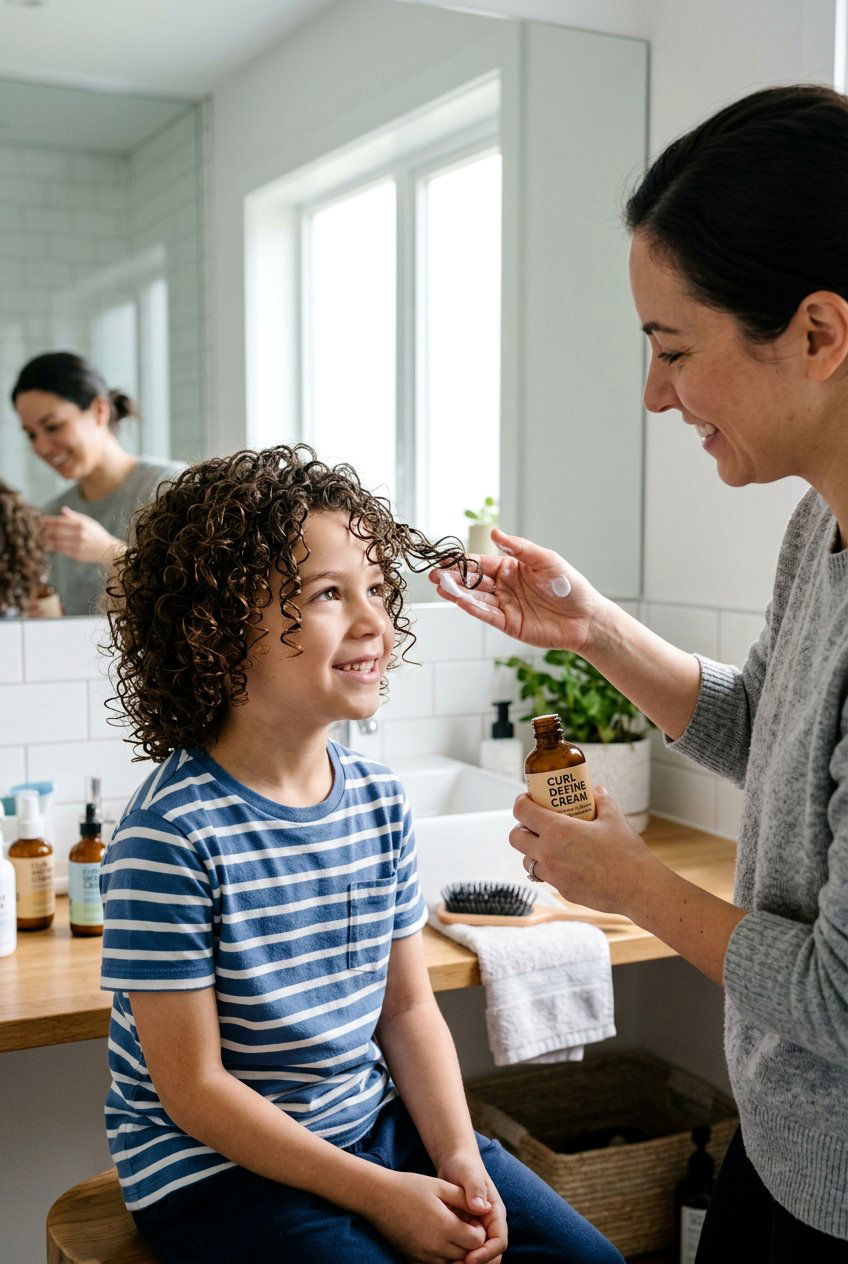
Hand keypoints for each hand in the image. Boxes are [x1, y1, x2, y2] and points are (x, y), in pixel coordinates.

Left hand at [41, 507, 122, 565]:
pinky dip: (53, 547)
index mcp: (81, 524)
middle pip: (56, 531)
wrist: (108, 550)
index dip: (49, 520)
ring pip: (56, 542)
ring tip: (41, 537)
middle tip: (38, 529)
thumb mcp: (88, 522)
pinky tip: (49, 545)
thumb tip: (62, 510)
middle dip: (45, 530)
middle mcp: (79, 534)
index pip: (60, 521)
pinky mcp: (76, 554)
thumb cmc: (97, 534)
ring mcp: (77, 545)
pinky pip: (61, 550)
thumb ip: (74, 516)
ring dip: (47, 539)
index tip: (40, 520)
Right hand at [366, 1170, 487, 1261]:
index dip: (478, 1230)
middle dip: (470, 1243)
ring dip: (457, 1253)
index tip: (470, 1218)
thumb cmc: (410, 1187)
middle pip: (466, 1255)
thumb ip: (464, 1198)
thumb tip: (486, 1208)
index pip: (477, 1241)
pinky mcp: (413, 1260)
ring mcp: (424, 1256)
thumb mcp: (440, 1186)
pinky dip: (443, 1259)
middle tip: (463, 1225)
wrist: (379, 1197)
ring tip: (451, 1232)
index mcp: (445, 1226)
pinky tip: (438, 1241)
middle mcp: (436, 1247)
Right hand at [428, 526, 606, 653]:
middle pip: (473, 581)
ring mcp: (505, 605)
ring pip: (476, 598)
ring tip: (439, 587)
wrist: (586, 618)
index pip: (481, 562)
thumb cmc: (569, 586)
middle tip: (433, 575)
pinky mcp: (508, 624)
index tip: (444, 559)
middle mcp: (504, 586)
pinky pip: (487, 614)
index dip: (462, 561)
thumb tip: (494, 532)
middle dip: (453, 578)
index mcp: (511, 567)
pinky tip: (459, 601)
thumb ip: (519, 548)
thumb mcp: (546, 560)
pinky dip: (473, 608)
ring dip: (457, 593)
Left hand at [437, 1151, 506, 1263]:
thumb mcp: (469, 1173)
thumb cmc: (464, 1165)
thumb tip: (482, 1208)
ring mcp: (477, 1230)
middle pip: (492, 1255)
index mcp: (496, 1214)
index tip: (469, 1259)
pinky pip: (464, 1251)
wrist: (453, 1162)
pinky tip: (443, 1260)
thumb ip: (475, 1188)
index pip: (499, 1242)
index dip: (487, 1253)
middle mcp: (489, 1226)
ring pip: (478, 1256)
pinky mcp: (464, 1232)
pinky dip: (457, 1258)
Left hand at [510, 787, 651, 916]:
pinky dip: (550, 868)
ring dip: (533, 850)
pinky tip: (568, 862)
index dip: (522, 803)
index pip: (522, 812)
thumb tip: (596, 790)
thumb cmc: (627, 852)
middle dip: (522, 828)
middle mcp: (549, 853)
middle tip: (537, 823)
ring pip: (527, 861)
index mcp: (557, 830)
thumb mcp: (614, 818)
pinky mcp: (563, 891)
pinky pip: (546, 877)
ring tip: (551, 844)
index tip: (530, 800)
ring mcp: (554, 875)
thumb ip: (601, 800)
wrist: (639, 888)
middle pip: (516, 838)